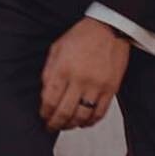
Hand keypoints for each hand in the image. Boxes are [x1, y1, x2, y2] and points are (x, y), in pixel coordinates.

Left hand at [40, 16, 129, 130]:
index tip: (43, 116)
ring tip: (67, 125)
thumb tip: (45, 94)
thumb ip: (49, 71)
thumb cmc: (83, 36)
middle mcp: (79, 79)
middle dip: (55, 123)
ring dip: (72, 125)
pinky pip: (100, 113)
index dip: (45, 113)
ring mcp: (96, 86)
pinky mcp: (111, 89)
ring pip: (82, 116)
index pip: (50, 100)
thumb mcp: (57, 48)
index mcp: (63, 68)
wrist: (109, 29)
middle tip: (51, 126)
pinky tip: (84, 122)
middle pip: (64, 112)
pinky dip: (90, 122)